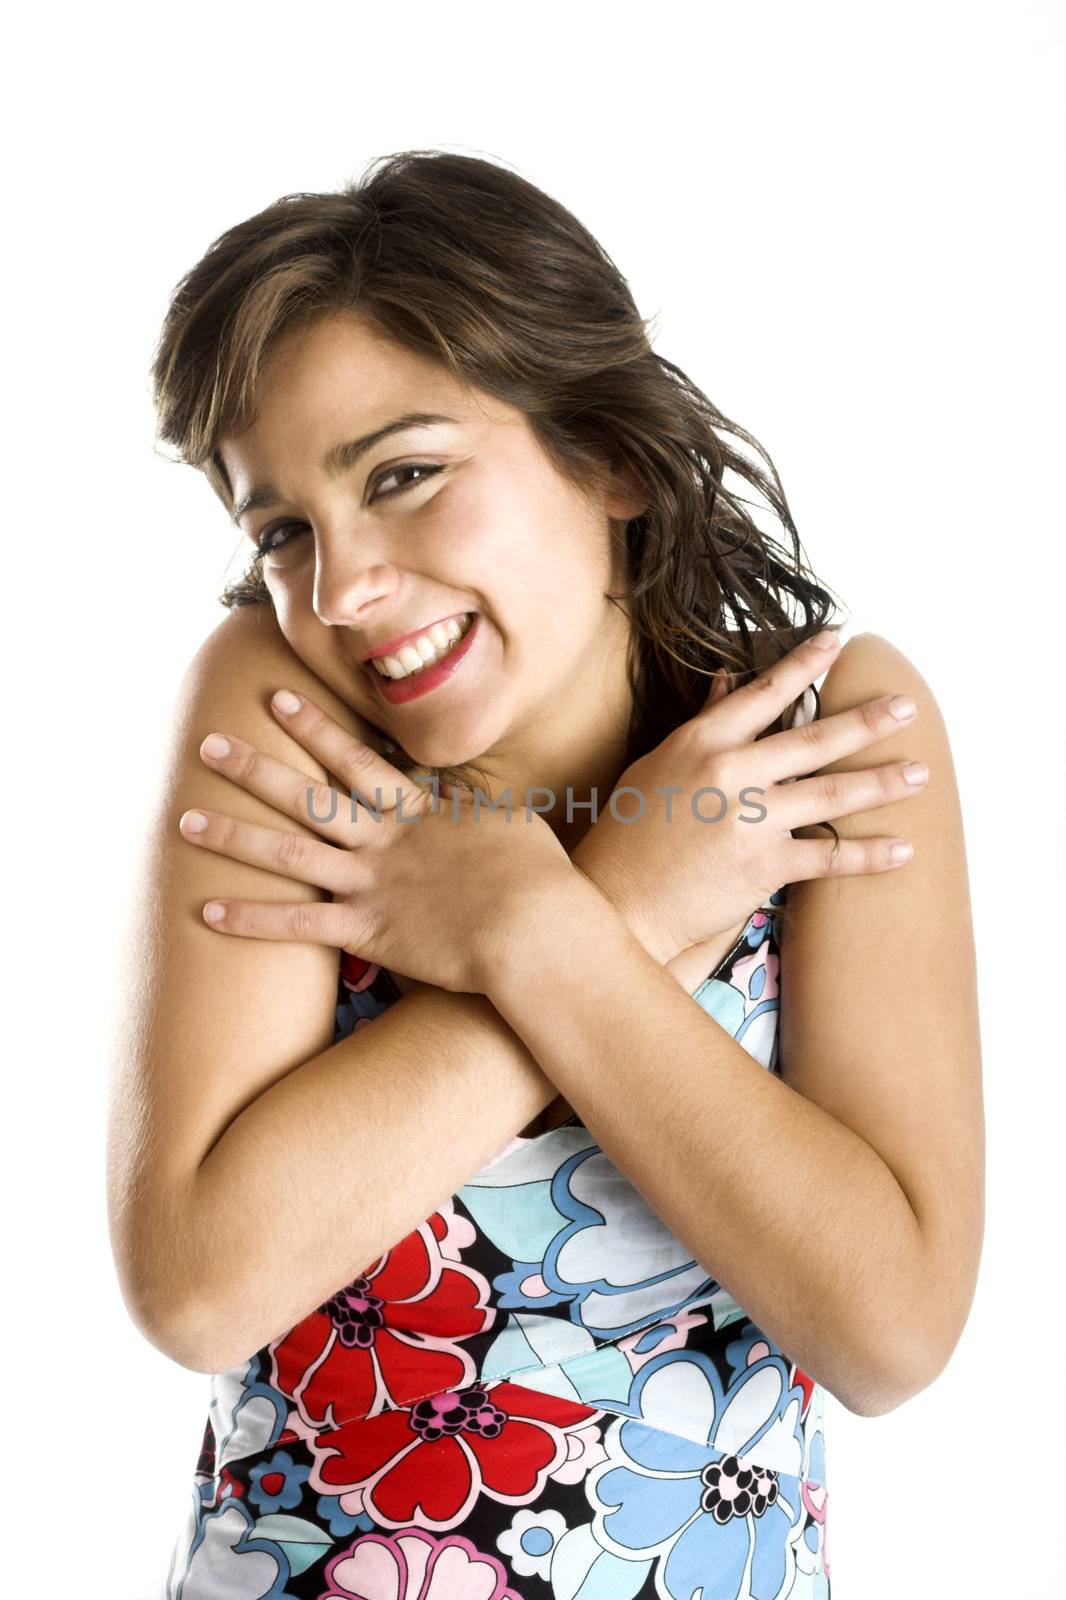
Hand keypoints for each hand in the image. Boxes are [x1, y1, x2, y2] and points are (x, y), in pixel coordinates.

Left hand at [178, 690, 572, 993]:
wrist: (536, 929)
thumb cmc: (538, 878)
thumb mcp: (510, 823)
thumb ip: (475, 805)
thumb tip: (465, 791)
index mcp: (418, 811)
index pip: (355, 759)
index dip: (313, 728)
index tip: (275, 698)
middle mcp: (384, 840)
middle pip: (307, 796)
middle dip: (254, 769)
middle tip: (208, 745)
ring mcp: (371, 884)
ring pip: (289, 854)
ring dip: (234, 837)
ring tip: (185, 821)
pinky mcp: (367, 932)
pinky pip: (298, 926)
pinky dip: (252, 919)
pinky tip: (208, 910)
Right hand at [569, 630, 925, 965]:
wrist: (619, 901)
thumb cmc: (629, 833)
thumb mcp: (658, 765)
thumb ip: (703, 724)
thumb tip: (729, 680)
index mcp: (702, 742)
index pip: (764, 692)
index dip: (805, 664)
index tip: (839, 640)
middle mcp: (731, 772)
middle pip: (815, 739)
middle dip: (868, 721)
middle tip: (907, 708)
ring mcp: (750, 819)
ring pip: (832, 792)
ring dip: (882, 782)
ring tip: (919, 773)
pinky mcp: (763, 866)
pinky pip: (829, 855)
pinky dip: (869, 854)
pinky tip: (903, 849)